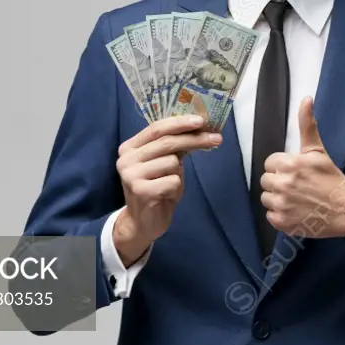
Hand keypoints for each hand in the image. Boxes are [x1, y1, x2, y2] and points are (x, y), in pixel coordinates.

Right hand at [113, 114, 222, 265]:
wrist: (143, 223)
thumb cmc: (157, 189)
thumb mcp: (164, 164)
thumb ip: (173, 146)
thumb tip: (199, 127)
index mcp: (130, 147)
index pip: (157, 128)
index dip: (180, 122)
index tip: (201, 120)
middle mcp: (126, 159)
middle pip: (167, 142)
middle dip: (194, 139)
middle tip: (217, 138)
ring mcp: (131, 175)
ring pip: (172, 162)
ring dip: (178, 174)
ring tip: (168, 185)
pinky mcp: (141, 191)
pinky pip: (173, 181)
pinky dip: (176, 188)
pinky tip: (165, 196)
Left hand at [259, 96, 344, 238]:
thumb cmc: (332, 179)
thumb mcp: (318, 151)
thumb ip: (307, 125)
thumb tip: (306, 98)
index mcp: (290, 164)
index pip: (270, 163)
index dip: (282, 166)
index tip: (297, 172)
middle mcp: (284, 184)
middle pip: (266, 180)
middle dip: (279, 181)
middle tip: (297, 186)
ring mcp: (282, 205)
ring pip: (266, 198)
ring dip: (278, 198)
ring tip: (296, 199)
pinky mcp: (283, 223)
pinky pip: (270, 215)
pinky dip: (280, 215)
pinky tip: (295, 211)